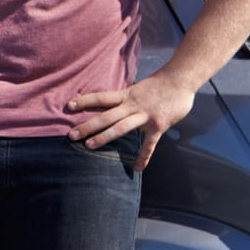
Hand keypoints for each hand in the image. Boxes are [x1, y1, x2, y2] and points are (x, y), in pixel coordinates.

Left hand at [67, 71, 194, 171]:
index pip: (101, 97)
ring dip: (104, 137)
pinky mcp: (158, 126)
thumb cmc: (158, 85)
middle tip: (71, 135)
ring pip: (121, 128)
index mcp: (126, 95)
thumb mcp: (136, 88)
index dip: (85, 100)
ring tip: (89, 146)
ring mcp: (145, 116)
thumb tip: (109, 103)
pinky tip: (137, 169)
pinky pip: (149, 144)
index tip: (68, 105)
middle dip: (88, 125)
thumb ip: (124, 98)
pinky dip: (144, 157)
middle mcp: (132, 105)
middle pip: (106, 116)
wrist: (181, 81)